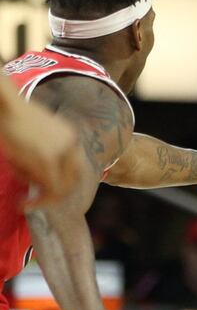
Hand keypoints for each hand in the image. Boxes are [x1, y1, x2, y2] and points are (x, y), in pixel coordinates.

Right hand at [0, 85, 80, 209]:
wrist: (3, 104)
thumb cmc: (11, 118)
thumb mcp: (35, 136)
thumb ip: (44, 156)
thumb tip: (41, 183)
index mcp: (70, 136)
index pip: (76, 169)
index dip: (64, 184)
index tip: (47, 193)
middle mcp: (71, 144)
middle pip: (73, 180)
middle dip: (56, 195)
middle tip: (37, 203)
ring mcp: (61, 151)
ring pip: (61, 186)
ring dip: (44, 198)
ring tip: (24, 202)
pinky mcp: (47, 159)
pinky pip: (49, 187)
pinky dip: (39, 200)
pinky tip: (24, 205)